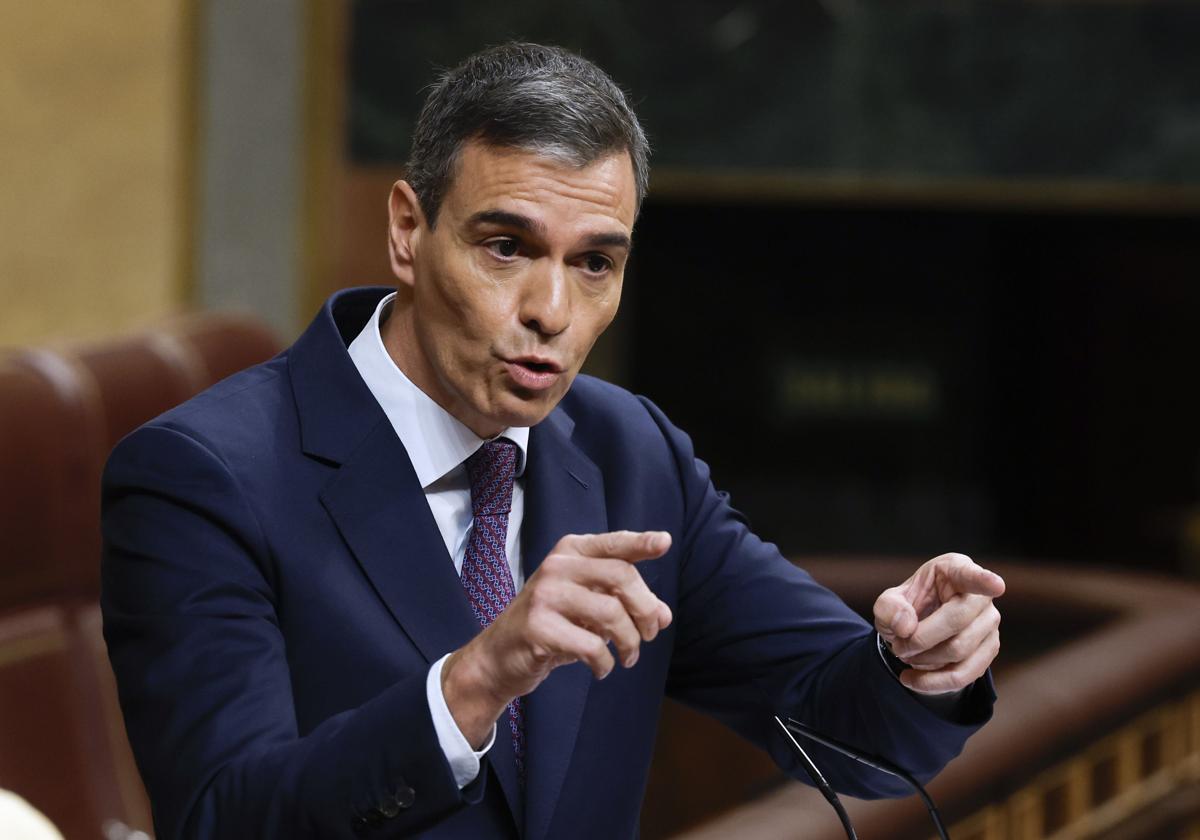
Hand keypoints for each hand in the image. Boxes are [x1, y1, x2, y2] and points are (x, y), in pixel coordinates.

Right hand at [442, 530, 672, 746]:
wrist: (500, 656)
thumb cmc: (552, 626)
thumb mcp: (589, 608)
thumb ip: (625, 604)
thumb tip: (664, 616)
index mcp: (571, 552)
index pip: (613, 544)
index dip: (641, 543)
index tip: (665, 542)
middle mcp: (557, 566)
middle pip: (621, 576)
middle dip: (645, 610)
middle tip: (649, 635)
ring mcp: (545, 594)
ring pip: (610, 613)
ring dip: (629, 642)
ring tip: (628, 657)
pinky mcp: (538, 626)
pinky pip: (591, 645)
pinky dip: (605, 663)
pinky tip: (601, 669)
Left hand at [873, 553, 1004, 694]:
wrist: (916, 631)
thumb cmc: (906, 608)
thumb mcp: (888, 603)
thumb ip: (888, 608)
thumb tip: (906, 626)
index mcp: (955, 570)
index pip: (971, 575)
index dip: (983, 580)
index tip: (996, 585)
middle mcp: (980, 595)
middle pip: (958, 620)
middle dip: (921, 638)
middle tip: (898, 646)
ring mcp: (990, 623)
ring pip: (960, 649)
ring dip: (925, 659)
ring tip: (905, 656)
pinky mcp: (989, 649)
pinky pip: (965, 674)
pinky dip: (934, 682)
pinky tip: (911, 679)